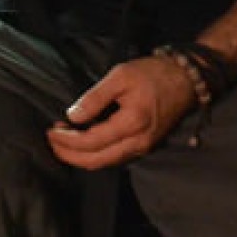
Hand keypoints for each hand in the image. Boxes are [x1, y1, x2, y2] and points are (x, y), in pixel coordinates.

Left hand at [46, 55, 196, 169]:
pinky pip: (115, 157)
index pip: (91, 142)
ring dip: (81, 155)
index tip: (51, 131)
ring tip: (62, 140)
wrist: (185, 80)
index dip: (67, 141)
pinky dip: (96, 153)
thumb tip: (73, 116)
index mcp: (131, 124)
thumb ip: (94, 98)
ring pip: (106, 162)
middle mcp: (138, 142)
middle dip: (70, 155)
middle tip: (52, 141)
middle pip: (97, 161)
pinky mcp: (144, 144)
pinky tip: (83, 141)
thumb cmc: (153, 74)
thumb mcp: (119, 76)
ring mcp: (143, 146)